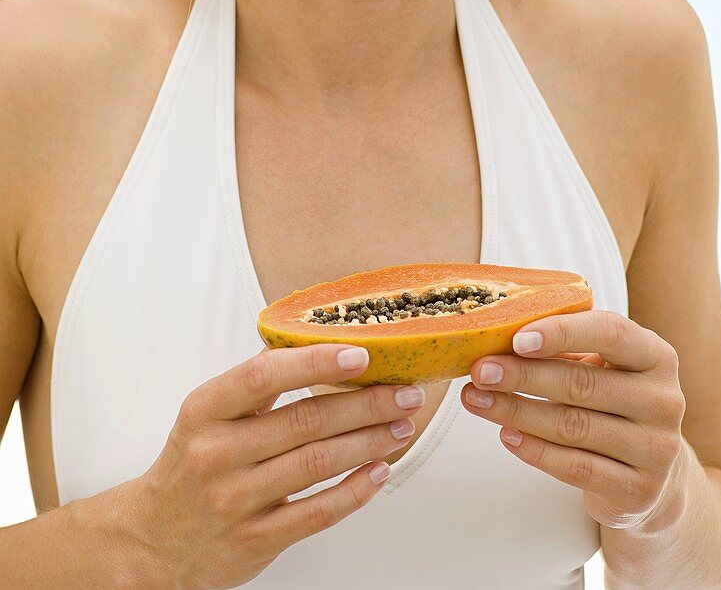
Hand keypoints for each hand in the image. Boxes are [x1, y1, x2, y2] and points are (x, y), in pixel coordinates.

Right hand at [121, 344, 424, 588]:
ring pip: (317, 463)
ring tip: (400, 425)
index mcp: (205, 410)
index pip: (263, 376)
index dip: (315, 363)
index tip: (360, 354)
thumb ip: (253, 384)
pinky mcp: (254, 540)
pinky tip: (378, 472)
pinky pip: (317, 513)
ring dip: (369, 442)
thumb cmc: (191, 464)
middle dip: (366, 403)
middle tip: (404, 391)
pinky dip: (354, 491)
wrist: (151, 540)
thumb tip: (313, 343)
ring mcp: (235, 500)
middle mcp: (217, 453)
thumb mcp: (206, 414)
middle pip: (306, 420)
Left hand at [460, 310, 686, 530]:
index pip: (610, 332)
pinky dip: (535, 449)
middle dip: (522, 376)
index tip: (516, 339)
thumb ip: (565, 349)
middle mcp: (664, 400)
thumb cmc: (613, 403)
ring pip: (572, 426)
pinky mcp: (638, 490)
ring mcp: (656, 448)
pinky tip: (506, 434)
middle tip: (480, 371)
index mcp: (656, 356)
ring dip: (516, 411)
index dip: (561, 332)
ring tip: (477, 400)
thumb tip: (498, 336)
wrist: (652, 474)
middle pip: (582, 383)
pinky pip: (575, 467)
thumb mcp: (603, 367)